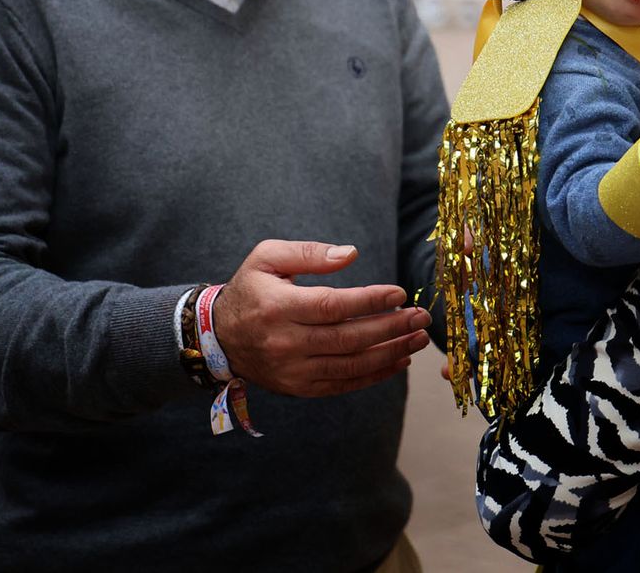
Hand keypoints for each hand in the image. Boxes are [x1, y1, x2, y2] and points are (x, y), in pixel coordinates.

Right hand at [211, 239, 431, 397]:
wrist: (219, 337)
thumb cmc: (251, 289)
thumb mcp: (268, 257)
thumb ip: (309, 252)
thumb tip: (351, 254)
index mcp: (278, 307)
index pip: (332, 306)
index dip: (369, 301)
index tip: (400, 293)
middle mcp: (285, 343)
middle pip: (347, 338)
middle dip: (390, 328)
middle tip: (421, 317)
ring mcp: (292, 370)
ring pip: (350, 365)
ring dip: (390, 353)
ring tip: (418, 339)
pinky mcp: (299, 388)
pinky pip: (343, 384)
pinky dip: (374, 375)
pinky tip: (398, 360)